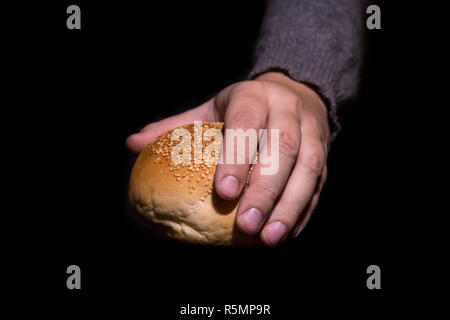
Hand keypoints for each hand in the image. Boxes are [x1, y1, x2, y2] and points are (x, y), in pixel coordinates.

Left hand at [127, 72, 329, 245]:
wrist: (291, 94)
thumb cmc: (242, 108)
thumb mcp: (209, 110)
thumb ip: (174, 128)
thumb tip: (132, 145)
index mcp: (254, 95)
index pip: (246, 122)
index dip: (236, 156)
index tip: (223, 193)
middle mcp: (287, 110)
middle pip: (283, 148)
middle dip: (265, 189)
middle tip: (246, 226)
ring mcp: (312, 131)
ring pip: (309, 168)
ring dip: (290, 206)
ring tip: (269, 239)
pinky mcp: (325, 153)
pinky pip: (319, 183)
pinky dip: (304, 211)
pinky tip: (287, 235)